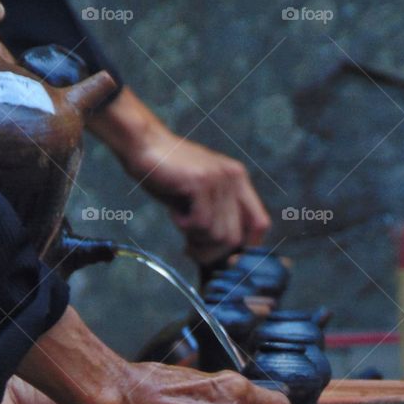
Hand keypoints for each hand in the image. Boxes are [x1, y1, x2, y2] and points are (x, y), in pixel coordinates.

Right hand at [89, 88, 270, 265]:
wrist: (143, 145)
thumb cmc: (168, 176)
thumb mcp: (200, 198)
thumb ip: (217, 218)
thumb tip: (227, 258)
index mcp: (238, 181)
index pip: (260, 224)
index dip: (245, 247)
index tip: (224, 258)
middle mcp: (234, 178)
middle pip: (235, 238)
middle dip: (211, 252)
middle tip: (191, 248)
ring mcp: (219, 179)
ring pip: (218, 235)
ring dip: (195, 238)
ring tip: (181, 221)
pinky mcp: (201, 182)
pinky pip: (201, 224)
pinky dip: (184, 226)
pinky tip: (175, 211)